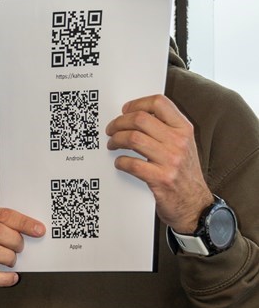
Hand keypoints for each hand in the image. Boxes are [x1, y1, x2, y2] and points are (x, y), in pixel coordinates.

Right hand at [0, 206, 44, 307]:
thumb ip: (1, 226)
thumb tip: (32, 230)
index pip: (1, 214)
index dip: (23, 222)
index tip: (39, 230)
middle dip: (15, 241)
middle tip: (21, 248)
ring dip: (9, 258)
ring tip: (11, 261)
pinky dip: (4, 278)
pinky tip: (12, 278)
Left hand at [105, 94, 213, 231]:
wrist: (195, 204)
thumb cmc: (185, 173)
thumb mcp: (184, 145)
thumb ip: (167, 128)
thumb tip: (136, 115)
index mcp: (184, 129)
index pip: (159, 103)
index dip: (137, 103)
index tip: (125, 110)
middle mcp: (178, 142)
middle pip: (141, 119)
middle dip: (120, 122)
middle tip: (111, 129)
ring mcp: (170, 160)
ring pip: (133, 138)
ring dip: (116, 140)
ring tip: (112, 144)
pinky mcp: (160, 179)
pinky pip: (132, 164)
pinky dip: (121, 162)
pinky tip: (120, 163)